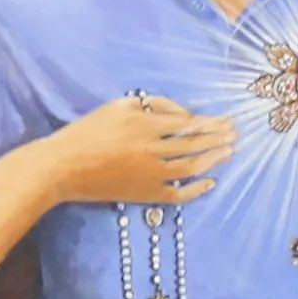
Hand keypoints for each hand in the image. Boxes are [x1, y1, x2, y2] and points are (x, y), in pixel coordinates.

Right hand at [35, 94, 233, 207]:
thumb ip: (152, 104)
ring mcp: (151, 175)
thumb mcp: (117, 106)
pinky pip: (179, 194)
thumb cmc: (87, 132)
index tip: (227, 121)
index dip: (211, 122)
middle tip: (236, 134)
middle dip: (219, 138)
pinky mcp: (146, 194)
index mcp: (145, 125)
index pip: (189, 123)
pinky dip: (198, 189)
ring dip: (214, 159)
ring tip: (230, 151)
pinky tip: (211, 181)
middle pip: (195, 144)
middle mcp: (152, 150)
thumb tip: (183, 112)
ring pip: (192, 167)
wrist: (62, 166)